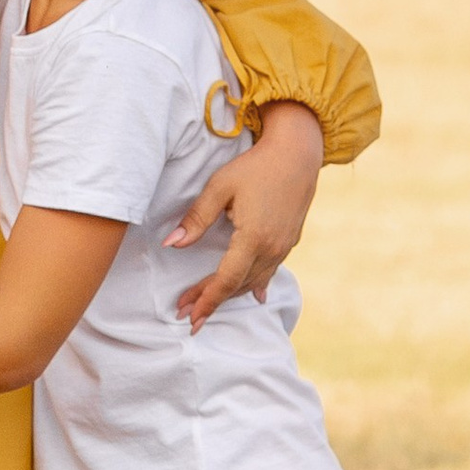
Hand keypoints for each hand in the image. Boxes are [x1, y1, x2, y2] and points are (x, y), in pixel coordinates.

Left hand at [170, 101, 322, 329]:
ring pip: (254, 281)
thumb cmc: (255, 166)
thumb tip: (172, 245)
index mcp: (253, 237)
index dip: (205, 300)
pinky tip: (254, 295)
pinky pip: (270, 271)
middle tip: (187, 315)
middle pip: (237, 285)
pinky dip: (254, 284)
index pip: (225, 280)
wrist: (298, 153)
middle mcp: (272, 248)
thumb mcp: (219, 187)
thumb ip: (196, 219)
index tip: (188, 316)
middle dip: (211, 302)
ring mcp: (284, 247)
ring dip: (230, 295)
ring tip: (207, 304)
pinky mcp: (289, 241)